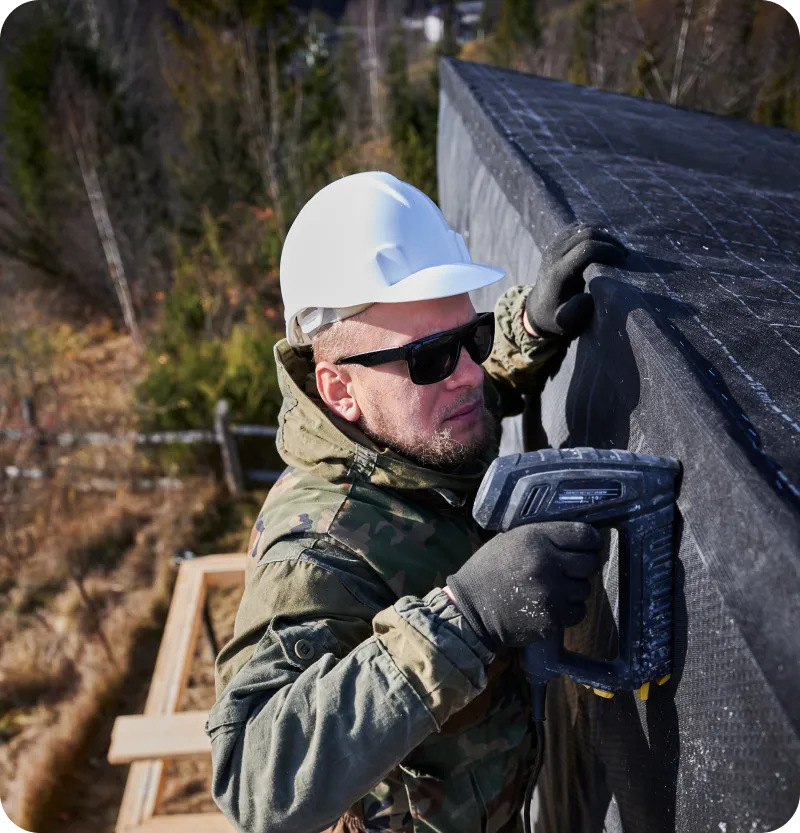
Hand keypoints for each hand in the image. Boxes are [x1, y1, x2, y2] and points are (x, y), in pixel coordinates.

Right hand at [446, 522, 602, 649]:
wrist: (470, 609)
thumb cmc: (488, 570)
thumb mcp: (510, 540)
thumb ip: (542, 537)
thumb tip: (577, 538)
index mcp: (535, 538)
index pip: (584, 534)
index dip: (591, 540)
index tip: (590, 545)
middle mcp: (547, 563)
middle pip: (590, 562)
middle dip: (583, 565)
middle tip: (569, 569)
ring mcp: (552, 593)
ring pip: (585, 588)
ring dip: (574, 589)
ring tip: (555, 588)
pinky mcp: (553, 618)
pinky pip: (579, 611)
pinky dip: (570, 609)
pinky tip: (553, 605)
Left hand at [524, 223, 627, 337]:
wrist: (538, 307)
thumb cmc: (556, 316)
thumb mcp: (564, 322)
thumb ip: (575, 312)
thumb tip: (588, 297)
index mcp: (558, 272)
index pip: (587, 249)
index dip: (608, 250)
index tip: (623, 260)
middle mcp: (554, 254)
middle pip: (587, 233)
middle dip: (610, 242)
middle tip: (625, 256)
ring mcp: (554, 244)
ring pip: (584, 228)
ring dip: (604, 236)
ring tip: (618, 251)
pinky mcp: (556, 241)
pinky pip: (579, 228)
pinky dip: (595, 233)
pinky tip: (605, 246)